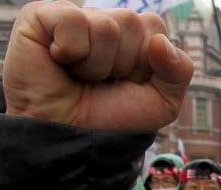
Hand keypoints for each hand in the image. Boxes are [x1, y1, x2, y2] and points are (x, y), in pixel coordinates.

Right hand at [3, 0, 193, 130]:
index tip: (127, 83)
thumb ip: (180, 70)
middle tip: (100, 82)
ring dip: (96, 65)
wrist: (72, 140)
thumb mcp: (162, 102)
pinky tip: (59, 62)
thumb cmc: (112, 119)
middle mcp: (104, 21)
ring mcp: (72, 17)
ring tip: (79, 77)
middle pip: (132, 23)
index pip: (155, 28)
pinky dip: (70, 50)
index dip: (144, 64)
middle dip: (121, 64)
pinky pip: (72, 20)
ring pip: (106, 26)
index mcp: (133, 35)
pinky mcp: (40, 17)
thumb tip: (160, 41)